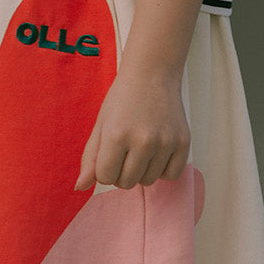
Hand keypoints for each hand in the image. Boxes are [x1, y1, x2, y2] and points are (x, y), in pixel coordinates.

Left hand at [75, 67, 189, 190]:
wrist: (153, 75)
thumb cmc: (122, 100)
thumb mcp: (101, 125)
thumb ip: (90, 158)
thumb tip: (79, 187)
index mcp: (116, 135)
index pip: (105, 177)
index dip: (105, 169)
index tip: (109, 154)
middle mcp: (143, 140)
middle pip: (127, 183)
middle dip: (122, 173)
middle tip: (125, 152)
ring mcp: (165, 142)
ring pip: (148, 181)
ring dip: (142, 171)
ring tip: (141, 149)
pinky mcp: (183, 142)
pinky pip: (171, 175)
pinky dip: (162, 170)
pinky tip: (157, 153)